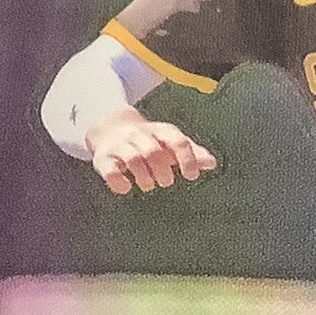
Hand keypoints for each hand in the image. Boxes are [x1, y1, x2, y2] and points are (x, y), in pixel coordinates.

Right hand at [83, 108, 218, 195]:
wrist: (110, 127)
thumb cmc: (150, 141)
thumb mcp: (171, 142)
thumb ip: (192, 153)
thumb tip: (212, 163)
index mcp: (160, 132)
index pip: (177, 142)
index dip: (186, 159)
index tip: (191, 176)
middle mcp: (140, 136)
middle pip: (153, 150)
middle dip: (162, 169)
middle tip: (166, 182)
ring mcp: (120, 146)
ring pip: (132, 158)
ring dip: (143, 175)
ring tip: (148, 185)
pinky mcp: (103, 157)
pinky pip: (109, 169)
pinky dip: (118, 181)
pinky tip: (126, 187)